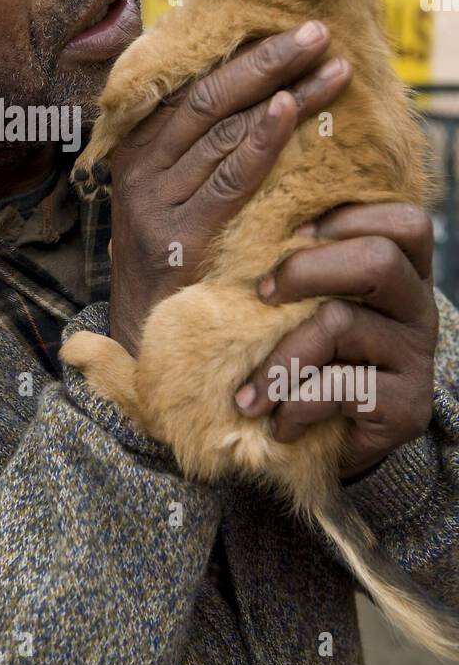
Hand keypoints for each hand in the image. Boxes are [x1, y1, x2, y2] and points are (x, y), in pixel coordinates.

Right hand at [108, 21, 351, 354]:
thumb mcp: (166, 190)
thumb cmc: (170, 252)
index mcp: (135, 145)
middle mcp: (138, 167)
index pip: (192, 84)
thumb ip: (194, 146)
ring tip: (332, 69)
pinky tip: (290, 111)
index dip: (243, 53)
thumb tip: (256, 88)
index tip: (290, 28)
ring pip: (224, 131)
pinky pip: (228, 180)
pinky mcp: (180, 236)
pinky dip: (260, 142)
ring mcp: (156, 202)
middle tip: (318, 33)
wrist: (144, 329)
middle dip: (268, 61)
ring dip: (284, 93)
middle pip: (208, 98)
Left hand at [234, 204, 438, 480]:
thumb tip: (244, 222)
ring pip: (341, 323)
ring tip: (252, 394)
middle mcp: (419, 308)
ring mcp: (417, 357)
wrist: (328, 445)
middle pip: (379, 260)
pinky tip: (280, 423)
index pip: (405, 223)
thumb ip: (297, 262)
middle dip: (305, 270)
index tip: (292, 235)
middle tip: (262, 295)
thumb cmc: (305, 356)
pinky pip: (339, 387)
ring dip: (280, 360)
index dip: (349, 219)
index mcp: (402, 272)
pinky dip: (295, 405)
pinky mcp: (408, 406)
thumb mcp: (304, 303)